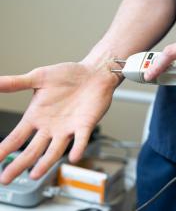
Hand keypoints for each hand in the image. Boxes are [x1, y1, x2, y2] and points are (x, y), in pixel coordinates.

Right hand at [0, 60, 121, 183]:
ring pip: (55, 150)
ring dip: (45, 162)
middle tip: (7, 178)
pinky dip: (77, 148)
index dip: (5, 148)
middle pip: (33, 149)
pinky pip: (81, 140)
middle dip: (20, 163)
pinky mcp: (85, 125)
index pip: (17, 136)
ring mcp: (68, 128)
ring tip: (35, 174)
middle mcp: (51, 126)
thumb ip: (17, 83)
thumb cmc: (68, 75)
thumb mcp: (39, 78)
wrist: (92, 74)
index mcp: (38, 116)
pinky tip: (73, 157)